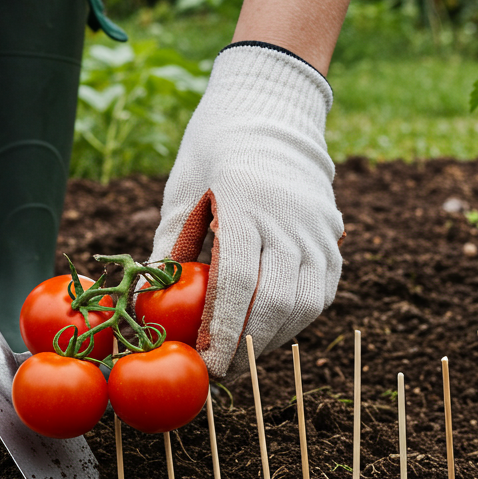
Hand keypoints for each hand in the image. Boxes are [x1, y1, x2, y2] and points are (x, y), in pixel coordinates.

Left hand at [148, 43, 342, 377]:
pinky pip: (321, 292)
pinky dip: (296, 318)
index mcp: (245, 202)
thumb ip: (168, 253)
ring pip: (304, 304)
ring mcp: (319, 227)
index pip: (238, 281)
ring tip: (243, 350)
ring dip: (273, 337)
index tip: (205, 361)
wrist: (270, 109)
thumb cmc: (212, 152)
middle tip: (221, 369)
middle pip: (276, 302)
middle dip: (247, 345)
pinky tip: (269, 326)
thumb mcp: (182, 195)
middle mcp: (290, 217)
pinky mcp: (334, 235)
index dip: (222, 329)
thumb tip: (143, 309)